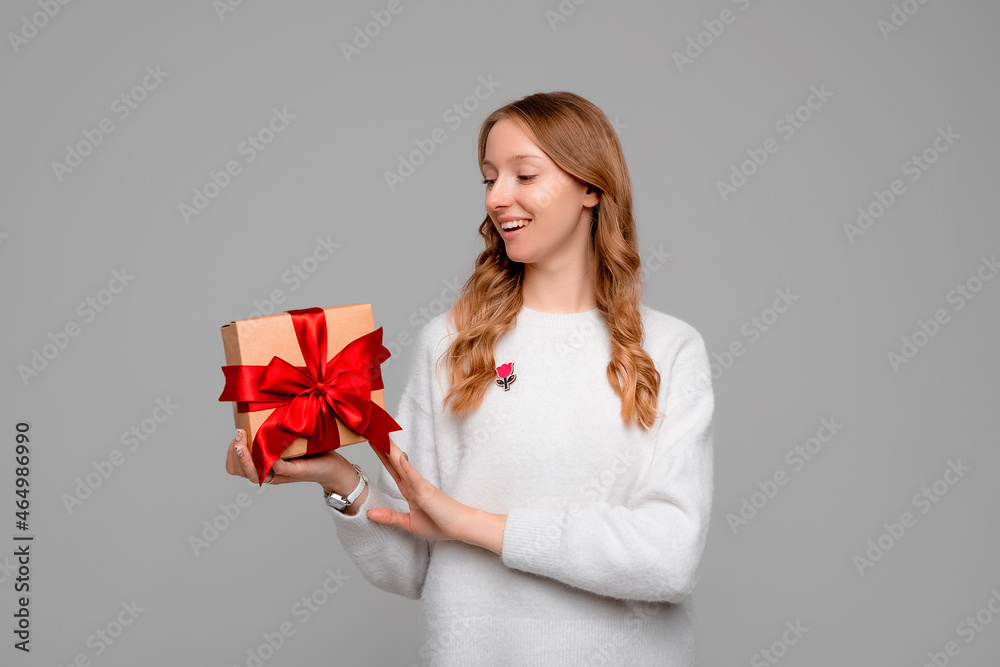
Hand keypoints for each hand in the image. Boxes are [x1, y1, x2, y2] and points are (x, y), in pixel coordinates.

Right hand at [224, 429, 363, 510]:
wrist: (334, 466)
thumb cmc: (312, 450)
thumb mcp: (288, 438)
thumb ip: (274, 431)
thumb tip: (260, 409)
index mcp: (264, 466)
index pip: (235, 467)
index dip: (231, 454)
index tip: (236, 434)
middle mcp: (270, 473)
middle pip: (239, 472)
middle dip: (234, 454)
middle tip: (238, 434)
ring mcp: (281, 474)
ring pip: (254, 474)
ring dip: (245, 458)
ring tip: (242, 442)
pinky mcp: (295, 471)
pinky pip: (276, 467)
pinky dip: (268, 458)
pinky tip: (265, 446)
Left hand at [368, 437, 505, 554]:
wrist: (460, 527)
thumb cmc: (439, 523)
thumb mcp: (408, 523)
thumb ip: (390, 517)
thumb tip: (369, 513)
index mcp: (410, 490)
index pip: (393, 469)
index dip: (383, 455)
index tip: (374, 442)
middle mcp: (414, 484)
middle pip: (395, 462)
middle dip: (383, 447)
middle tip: (373, 430)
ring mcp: (420, 486)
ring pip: (402, 465)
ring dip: (392, 451)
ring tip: (381, 436)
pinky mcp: (427, 492)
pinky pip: (415, 478)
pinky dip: (406, 468)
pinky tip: (399, 457)